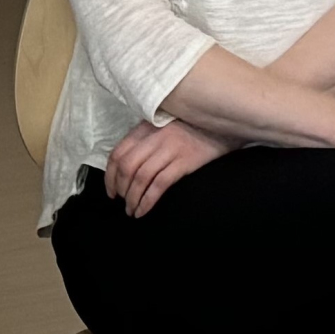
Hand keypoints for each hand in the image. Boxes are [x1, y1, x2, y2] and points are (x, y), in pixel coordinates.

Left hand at [105, 117, 232, 217]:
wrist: (224, 123)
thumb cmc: (193, 127)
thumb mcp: (165, 126)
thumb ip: (147, 139)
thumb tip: (126, 166)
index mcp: (147, 126)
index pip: (118, 153)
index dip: (110, 176)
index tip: (111, 191)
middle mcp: (156, 136)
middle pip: (126, 167)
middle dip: (120, 189)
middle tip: (122, 202)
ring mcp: (170, 148)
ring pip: (140, 177)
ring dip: (132, 198)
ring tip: (132, 210)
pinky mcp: (185, 161)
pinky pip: (159, 185)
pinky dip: (147, 201)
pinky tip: (144, 210)